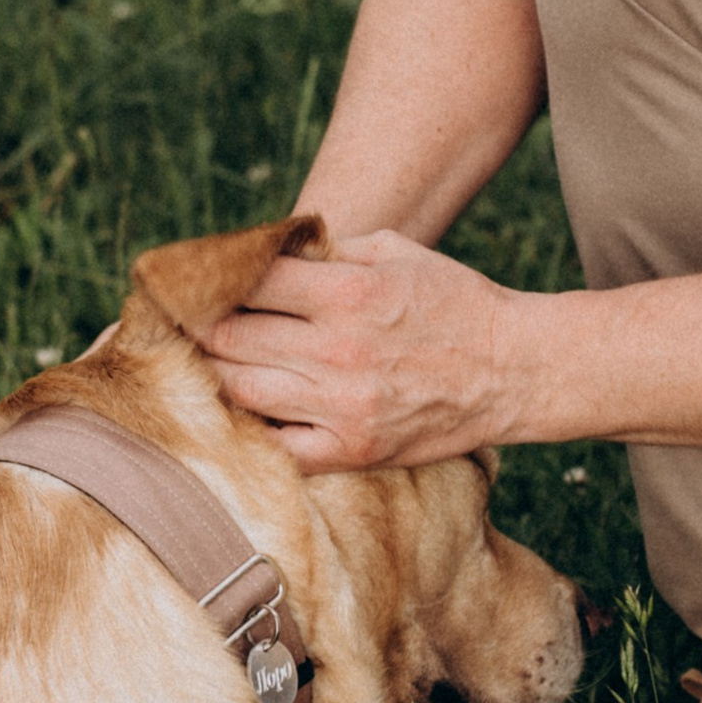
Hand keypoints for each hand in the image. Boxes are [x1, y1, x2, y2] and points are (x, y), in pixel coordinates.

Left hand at [202, 231, 521, 469]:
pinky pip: (275, 446)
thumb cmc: (455, 302)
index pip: (248, 281)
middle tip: (188, 322)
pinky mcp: (351, 451)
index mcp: (349, 291)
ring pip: (240, 389)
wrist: (513, 371)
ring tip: (209, 361)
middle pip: (230, 336)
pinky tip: (247, 410)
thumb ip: (328, 252)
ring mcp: (342, 405)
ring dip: (215, 373)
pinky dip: (251, 427)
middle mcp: (339, 349)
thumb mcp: (396, 252)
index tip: (197, 281)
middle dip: (201, 325)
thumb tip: (264, 256)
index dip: (212, 278)